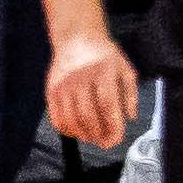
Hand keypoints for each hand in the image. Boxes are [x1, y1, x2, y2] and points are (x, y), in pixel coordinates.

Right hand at [47, 32, 139, 148]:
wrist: (77, 39)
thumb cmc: (104, 57)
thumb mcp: (125, 69)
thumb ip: (131, 94)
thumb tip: (130, 118)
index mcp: (103, 71)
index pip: (107, 104)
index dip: (112, 125)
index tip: (117, 139)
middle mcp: (80, 78)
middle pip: (88, 115)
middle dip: (98, 134)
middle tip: (105, 142)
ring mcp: (63, 85)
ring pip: (71, 120)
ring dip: (83, 135)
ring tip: (93, 138)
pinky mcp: (51, 91)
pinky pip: (56, 118)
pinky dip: (67, 130)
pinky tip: (77, 131)